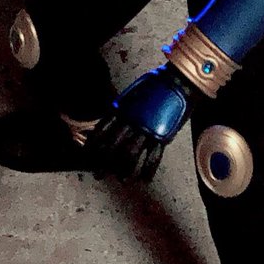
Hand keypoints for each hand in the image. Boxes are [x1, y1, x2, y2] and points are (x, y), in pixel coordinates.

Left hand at [88, 64, 198, 182]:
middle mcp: (131, 121)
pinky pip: (152, 158)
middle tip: (98, 175)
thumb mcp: (131, 95)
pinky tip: (144, 180)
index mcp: (121, 110)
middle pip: (112, 147)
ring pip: (130, 155)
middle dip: (103, 163)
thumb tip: (113, 123)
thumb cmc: (154, 85)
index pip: (101, 131)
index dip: (93, 145)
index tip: (87, 155)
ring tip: (121, 181)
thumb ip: (122, 110)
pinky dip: (148, 171)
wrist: (176, 82)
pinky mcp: (162, 136)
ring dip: (124, 171)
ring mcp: (146, 130)